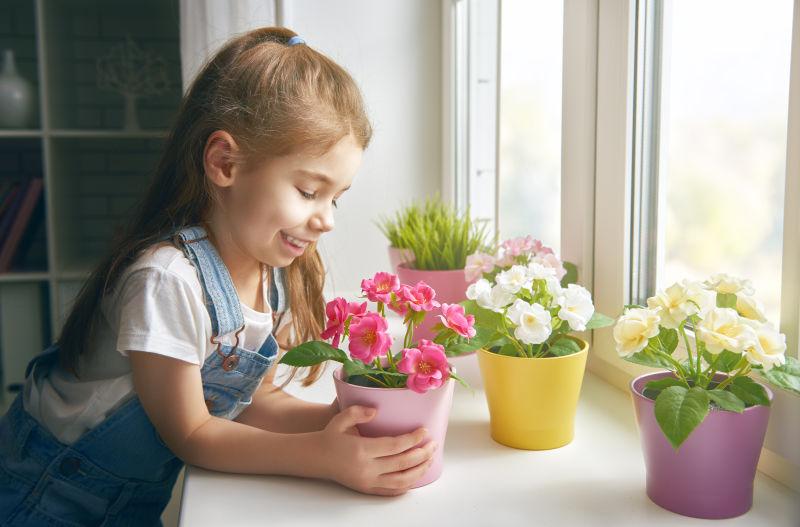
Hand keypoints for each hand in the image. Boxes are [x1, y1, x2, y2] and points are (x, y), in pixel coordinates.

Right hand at [314, 405, 436, 495]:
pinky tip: (416, 475)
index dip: (413, 439)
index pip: (395, 446)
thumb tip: (376, 410)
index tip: (424, 431)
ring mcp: (368, 481)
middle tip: (433, 444)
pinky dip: (407, 485)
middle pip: (403, 464)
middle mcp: (367, 468)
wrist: (315, 458)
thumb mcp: (340, 419)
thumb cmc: (330, 437)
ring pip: (401, 480)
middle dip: (422, 454)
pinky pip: (391, 491)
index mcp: (362, 450)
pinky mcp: (367, 489)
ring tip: (429, 459)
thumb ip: (357, 412)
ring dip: (419, 470)